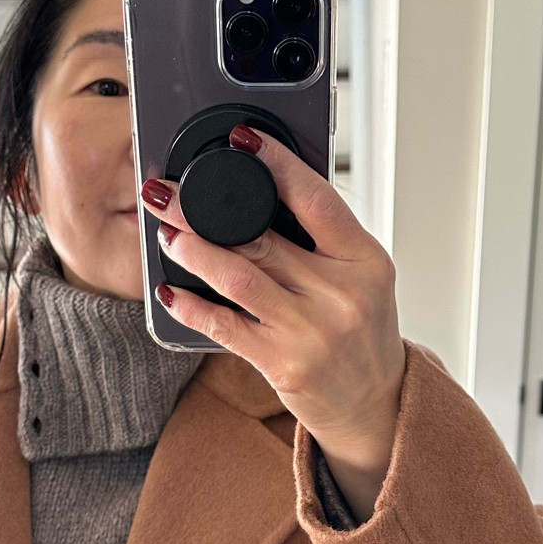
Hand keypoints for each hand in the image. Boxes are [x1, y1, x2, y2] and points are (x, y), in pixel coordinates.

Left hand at [144, 126, 405, 522]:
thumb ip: (323, 241)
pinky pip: (226, 327)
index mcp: (366, 261)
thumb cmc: (362, 334)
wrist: (376, 404)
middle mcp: (342, 294)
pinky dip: (192, 307)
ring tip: (167, 232)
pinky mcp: (284, 365)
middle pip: (263, 237)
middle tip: (167, 190)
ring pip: (239, 277)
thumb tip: (263, 191)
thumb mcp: (362, 279)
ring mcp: (312, 331)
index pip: (318, 200)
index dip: (278, 164)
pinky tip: (169, 292)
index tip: (243, 139)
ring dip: (194, 251)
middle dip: (205, 210)